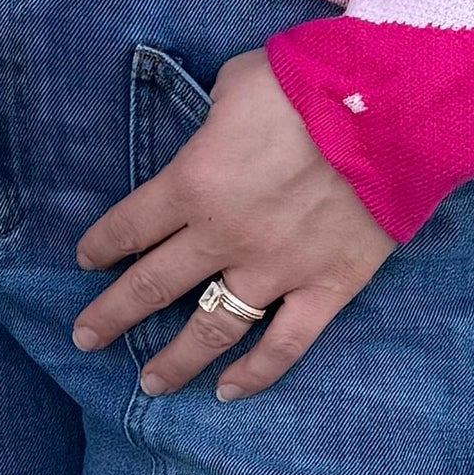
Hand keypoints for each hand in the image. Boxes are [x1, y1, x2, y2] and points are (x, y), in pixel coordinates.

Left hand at [70, 47, 395, 400]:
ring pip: (212, 327)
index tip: (88, 261)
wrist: (388, 108)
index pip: (131, 225)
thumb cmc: (308, 82)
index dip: (103, 245)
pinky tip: (228, 392)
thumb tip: (221, 122)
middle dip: (112, 314)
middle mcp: (223, 235)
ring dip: (175, 359)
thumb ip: (218, 114)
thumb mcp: (239, 82)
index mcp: (193, 182)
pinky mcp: (327, 286)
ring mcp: (276, 268)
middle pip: (153, 285)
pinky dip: (257, 373)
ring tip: (149, 383)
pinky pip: (285, 343)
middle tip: (85, 337)